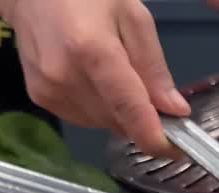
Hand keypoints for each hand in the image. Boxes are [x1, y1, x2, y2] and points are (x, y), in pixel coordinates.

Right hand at [0, 0, 189, 155]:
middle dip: (142, 117)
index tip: (178, 151)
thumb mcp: (133, 16)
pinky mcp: (40, 98)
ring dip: (119, 112)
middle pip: (119, 120)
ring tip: (113, 74)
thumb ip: (154, 66)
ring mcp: (49, 90)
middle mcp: (66, 77)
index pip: (129, 108)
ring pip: (103, 124)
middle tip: (150, 91)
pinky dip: (99, 108)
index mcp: (92, 50)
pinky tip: (93, 79)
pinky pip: (84, 118)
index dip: (156, 137)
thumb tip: (175, 111)